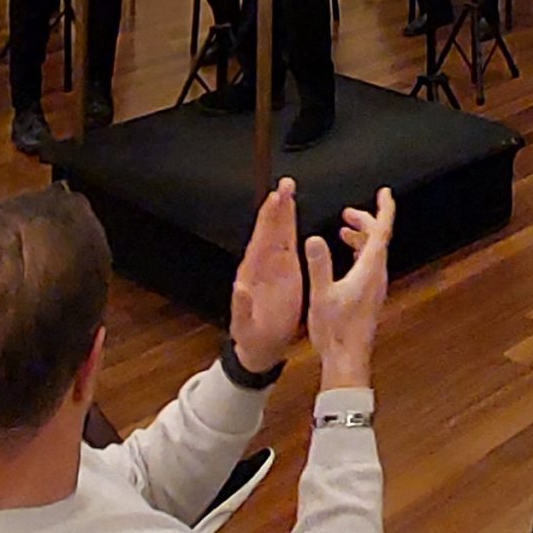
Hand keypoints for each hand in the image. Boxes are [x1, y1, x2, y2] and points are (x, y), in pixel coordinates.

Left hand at [229, 178, 302, 371]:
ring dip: (284, 211)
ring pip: (280, 232)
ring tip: (289, 189)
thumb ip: (241, 307)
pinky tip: (293, 212)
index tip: (274, 199)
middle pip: (271, 229)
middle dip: (277, 206)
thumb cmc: (253, 338)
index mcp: (252, 273)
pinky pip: (289, 244)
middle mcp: (262, 264)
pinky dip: (291, 226)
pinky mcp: (287, 271)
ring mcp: (274, 266)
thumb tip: (239, 286)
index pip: (261, 238)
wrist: (261, 348)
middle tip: (285, 184)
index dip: (268, 218)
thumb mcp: (244, 326)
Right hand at [306, 187, 394, 389]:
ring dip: (360, 238)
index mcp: (370, 269)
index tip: (385, 192)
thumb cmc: (336, 330)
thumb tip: (314, 238)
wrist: (347, 359)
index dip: (384, 209)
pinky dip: (359, 253)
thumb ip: (319, 264)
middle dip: (365, 221)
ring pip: (373, 253)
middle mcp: (377, 275)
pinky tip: (344, 259)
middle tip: (348, 213)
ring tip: (343, 231)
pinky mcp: (370, 296)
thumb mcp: (322, 294)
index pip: (382, 230)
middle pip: (378, 239)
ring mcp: (375, 287)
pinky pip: (369, 265)